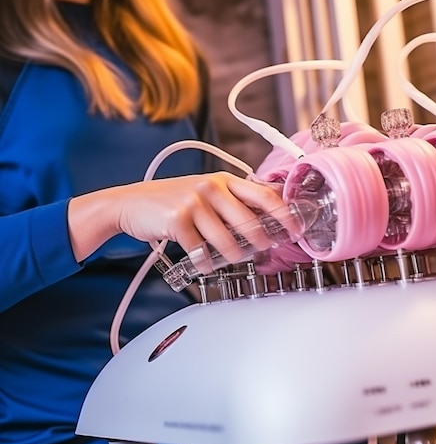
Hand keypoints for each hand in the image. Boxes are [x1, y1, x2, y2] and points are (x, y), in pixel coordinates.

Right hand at [68, 172, 294, 262]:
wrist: (132, 203)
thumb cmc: (174, 200)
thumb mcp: (207, 192)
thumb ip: (233, 202)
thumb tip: (267, 221)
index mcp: (225, 180)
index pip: (264, 195)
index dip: (284, 214)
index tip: (295, 228)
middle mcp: (212, 188)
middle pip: (250, 222)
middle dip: (261, 242)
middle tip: (262, 251)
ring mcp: (195, 203)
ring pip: (228, 241)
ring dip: (233, 257)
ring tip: (231, 259)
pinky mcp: (178, 220)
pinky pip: (202, 252)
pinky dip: (206, 263)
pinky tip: (204, 263)